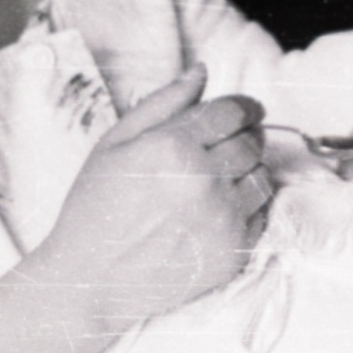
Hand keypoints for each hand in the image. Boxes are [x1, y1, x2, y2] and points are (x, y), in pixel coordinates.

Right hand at [38, 65, 269, 325]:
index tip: (247, 110)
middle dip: (248, 135)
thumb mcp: (115, 143)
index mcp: (174, 147)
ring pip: (263, 177)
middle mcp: (205, 181)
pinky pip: (262, 215)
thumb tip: (201, 71)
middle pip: (252, 142)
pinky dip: (251, 205)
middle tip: (233, 141)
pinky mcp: (232, 252)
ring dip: (251, 170)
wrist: (90, 281)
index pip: (233, 112)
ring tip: (224, 176)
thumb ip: (163, 103)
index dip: (245, 106)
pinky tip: (222, 206)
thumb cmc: (94, 208)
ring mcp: (222, 220)